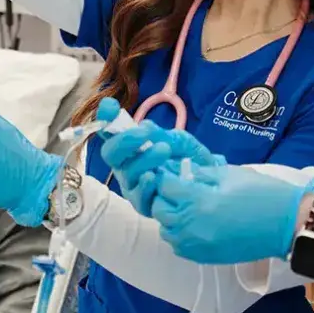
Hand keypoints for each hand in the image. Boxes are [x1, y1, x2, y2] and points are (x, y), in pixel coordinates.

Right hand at [95, 98, 223, 215]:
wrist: (208, 180)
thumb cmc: (186, 157)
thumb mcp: (176, 139)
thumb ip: (159, 134)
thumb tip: (142, 126)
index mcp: (128, 147)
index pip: (109, 131)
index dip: (105, 118)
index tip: (110, 106)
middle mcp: (125, 166)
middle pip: (110, 153)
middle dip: (125, 141)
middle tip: (146, 133)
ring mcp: (133, 186)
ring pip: (126, 174)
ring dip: (144, 159)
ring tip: (164, 149)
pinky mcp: (144, 206)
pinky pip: (139, 197)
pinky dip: (145, 186)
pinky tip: (154, 176)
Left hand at [152, 165, 313, 264]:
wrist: (286, 224)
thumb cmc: (262, 193)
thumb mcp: (230, 173)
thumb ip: (201, 173)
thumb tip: (181, 171)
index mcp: (198, 200)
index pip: (165, 186)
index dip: (165, 176)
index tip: (169, 171)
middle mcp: (192, 226)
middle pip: (160, 210)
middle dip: (163, 197)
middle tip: (175, 188)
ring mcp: (197, 245)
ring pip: (167, 231)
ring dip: (169, 217)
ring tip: (184, 207)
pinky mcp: (205, 257)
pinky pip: (179, 247)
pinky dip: (179, 235)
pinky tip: (192, 224)